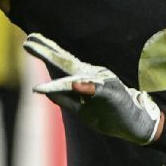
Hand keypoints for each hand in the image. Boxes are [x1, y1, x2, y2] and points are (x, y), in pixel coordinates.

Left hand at [23, 33, 162, 144]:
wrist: (137, 123)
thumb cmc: (110, 114)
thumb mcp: (82, 110)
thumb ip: (66, 99)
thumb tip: (45, 91)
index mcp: (84, 80)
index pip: (60, 65)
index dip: (46, 52)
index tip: (29, 42)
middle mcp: (91, 77)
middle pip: (65, 63)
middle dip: (47, 52)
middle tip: (29, 42)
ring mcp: (102, 84)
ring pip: (77, 75)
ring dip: (60, 69)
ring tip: (44, 60)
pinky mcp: (112, 95)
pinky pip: (98, 90)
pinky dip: (86, 88)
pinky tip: (76, 84)